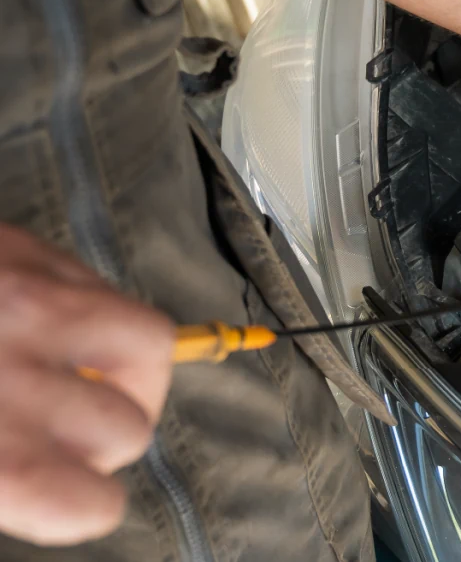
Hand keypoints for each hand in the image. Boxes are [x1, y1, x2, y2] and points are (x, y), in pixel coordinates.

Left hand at [0, 225, 173, 545]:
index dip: (86, 504)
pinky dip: (94, 308)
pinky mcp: (32, 248)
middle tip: (65, 427)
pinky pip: (108, 287)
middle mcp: (15, 373)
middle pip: (131, 427)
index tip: (76, 493)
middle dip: (106, 432)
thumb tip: (59, 475)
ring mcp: (29, 300)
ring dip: (127, 363)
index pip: (87, 504)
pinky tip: (49, 319)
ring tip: (82, 366)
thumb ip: (5, 470)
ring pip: (154, 343)